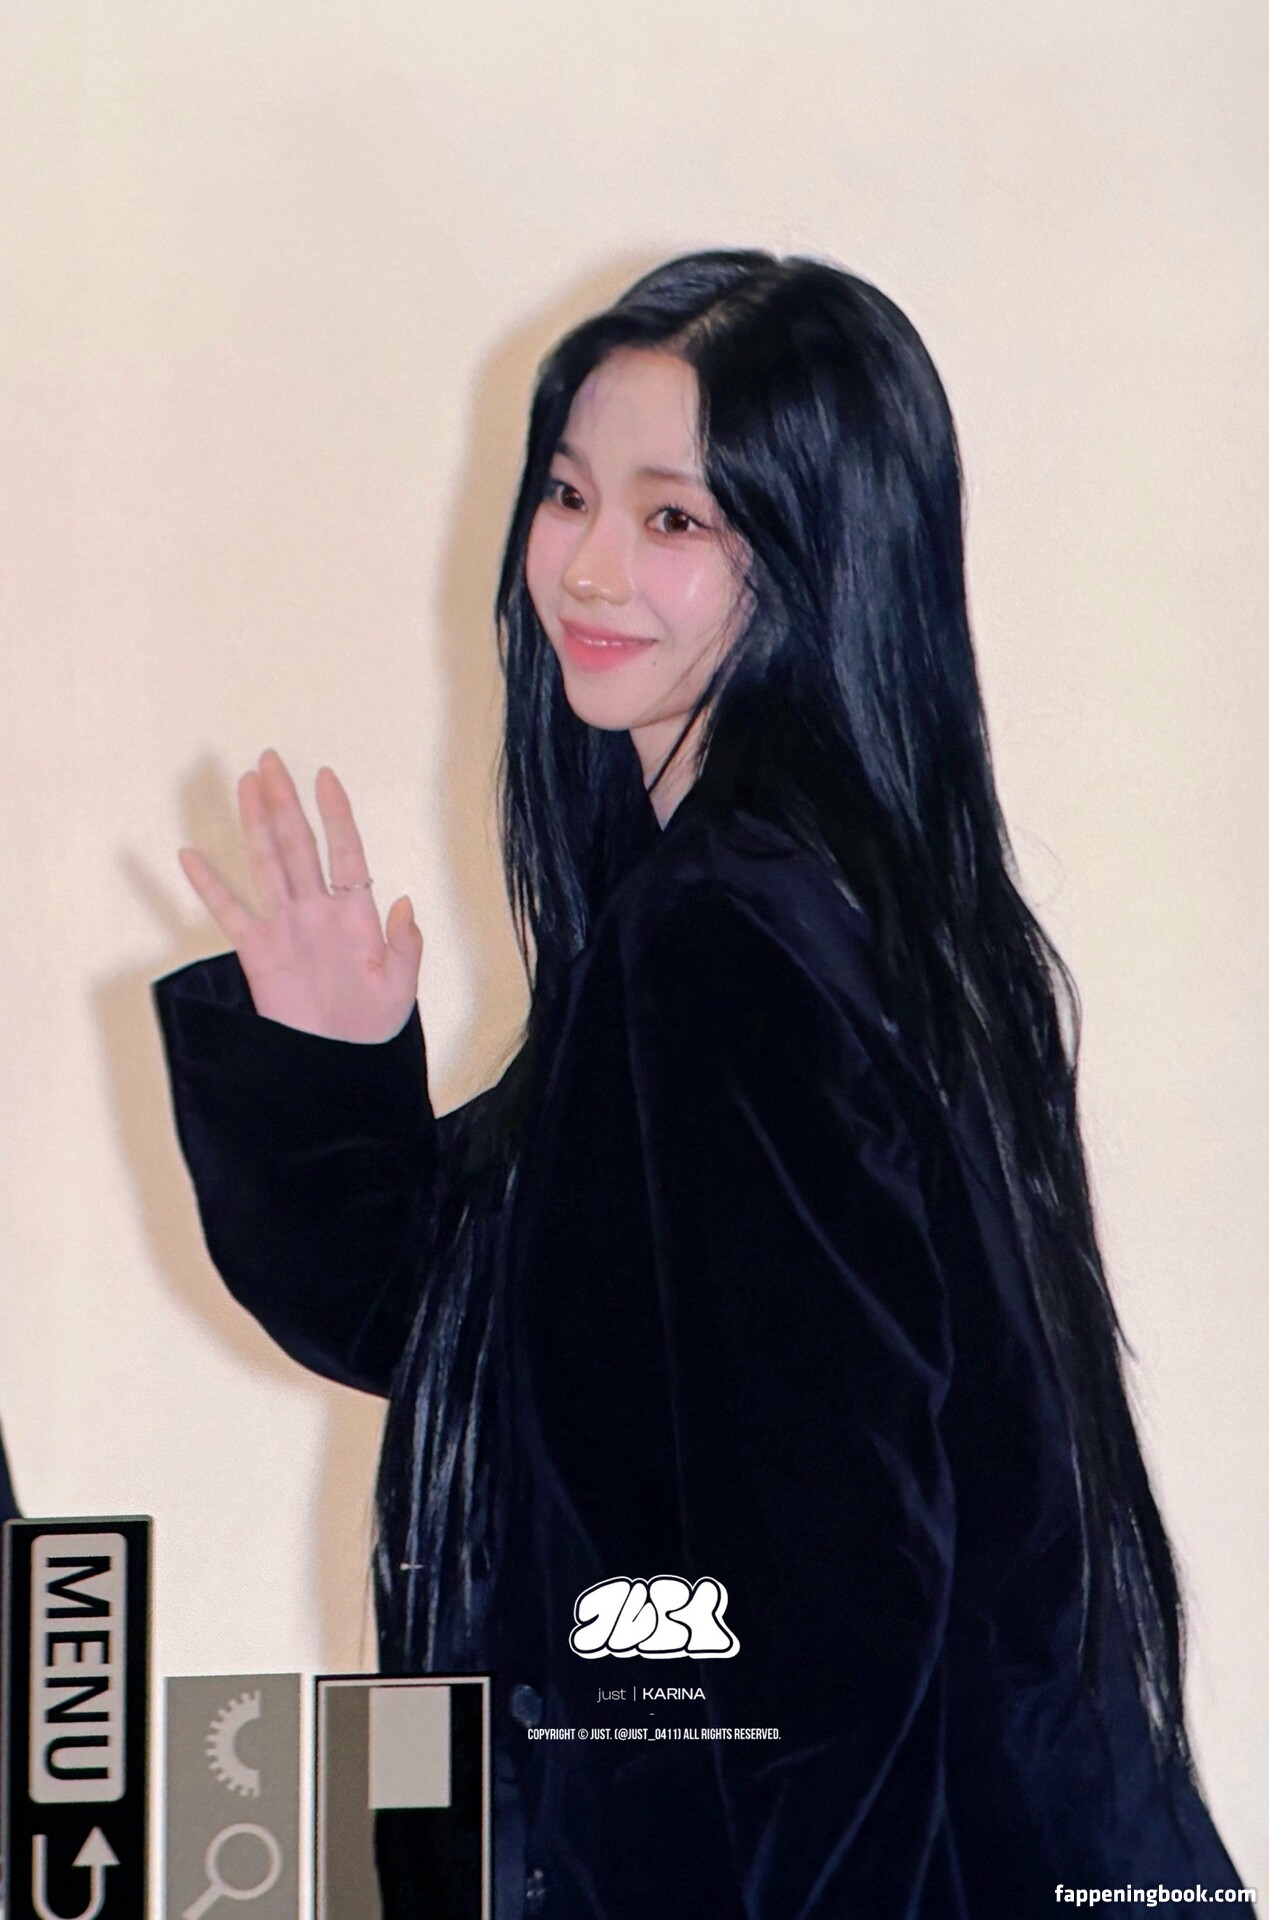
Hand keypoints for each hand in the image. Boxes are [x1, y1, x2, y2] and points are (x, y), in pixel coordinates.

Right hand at [178, 749, 422, 1041]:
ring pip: (266, 864)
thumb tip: (403, 903)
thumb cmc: (375, 1025)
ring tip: (247, 784)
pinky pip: (229, 912)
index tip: (326, 777)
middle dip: (286, 802)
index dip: (336, 815)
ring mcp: (285, 926)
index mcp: (355, 913)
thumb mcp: (402, 987)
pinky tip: (191, 855)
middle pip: (298, 845)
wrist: (341, 1061)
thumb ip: (406, 946)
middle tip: (272, 761)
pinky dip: (209, 886)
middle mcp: (317, 910)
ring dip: (255, 824)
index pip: (345, 852)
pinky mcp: (258, 951)